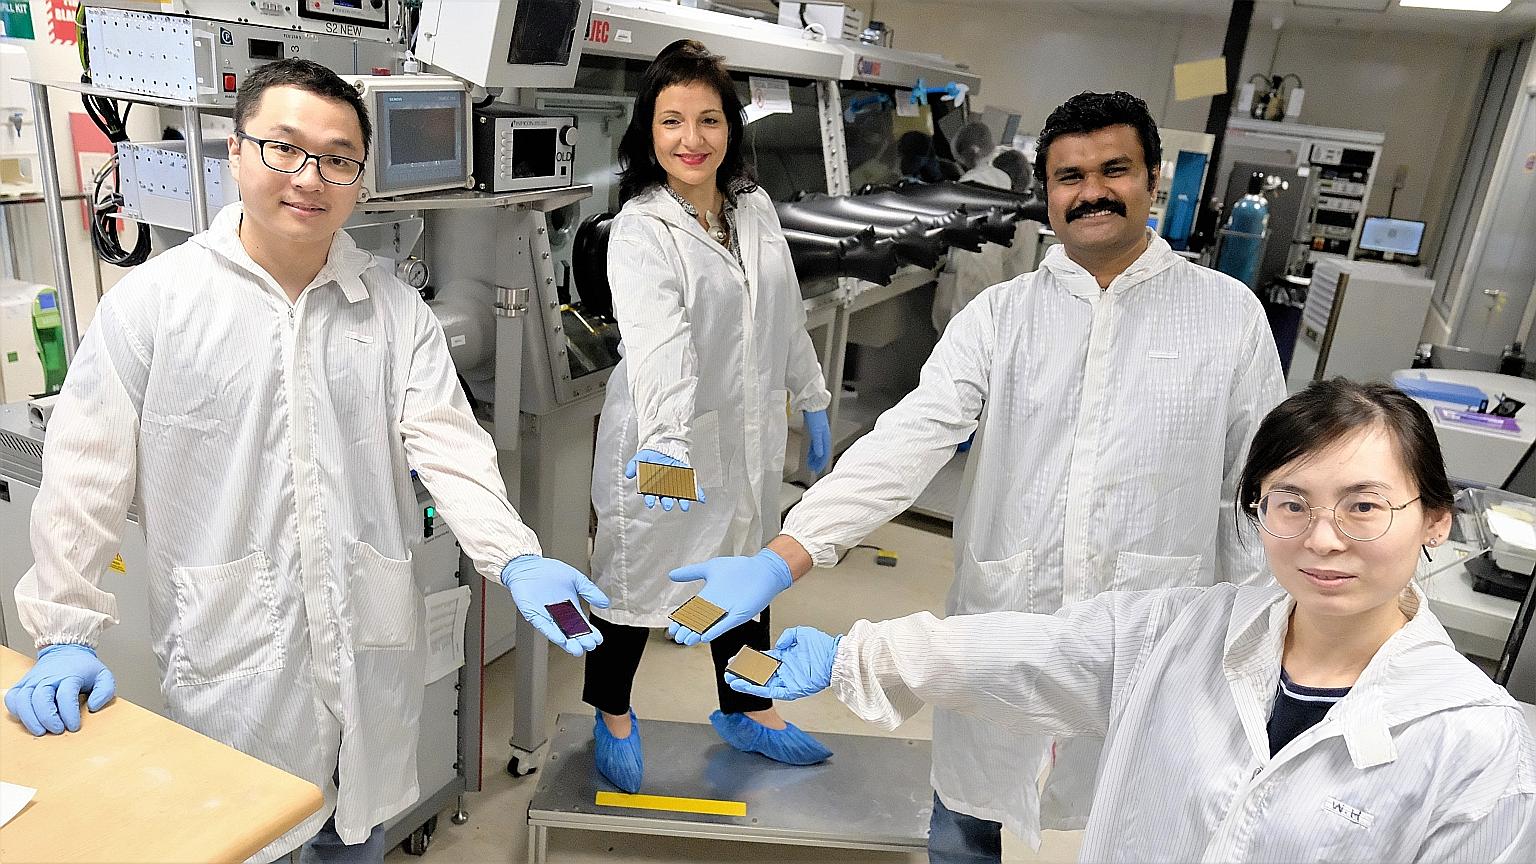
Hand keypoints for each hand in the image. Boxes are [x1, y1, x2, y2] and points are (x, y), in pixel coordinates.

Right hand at [4, 644, 115, 735]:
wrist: (66, 650)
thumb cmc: (83, 667)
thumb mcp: (103, 675)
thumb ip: (105, 691)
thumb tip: (94, 707)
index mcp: (70, 675)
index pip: (66, 695)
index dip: (69, 714)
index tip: (74, 726)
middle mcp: (48, 677)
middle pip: (41, 698)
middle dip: (48, 718)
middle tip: (57, 730)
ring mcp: (33, 680)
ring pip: (23, 699)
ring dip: (29, 718)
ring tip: (40, 730)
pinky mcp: (23, 683)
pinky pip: (12, 697)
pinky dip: (16, 710)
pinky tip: (26, 719)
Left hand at [499, 555, 610, 656]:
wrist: (528, 565)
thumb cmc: (549, 571)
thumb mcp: (576, 579)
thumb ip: (590, 592)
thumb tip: (605, 603)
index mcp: (570, 607)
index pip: (582, 623)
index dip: (590, 632)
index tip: (598, 639)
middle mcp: (559, 614)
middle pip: (572, 631)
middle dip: (581, 640)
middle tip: (589, 646)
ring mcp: (547, 616)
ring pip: (559, 632)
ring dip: (568, 642)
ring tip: (577, 650)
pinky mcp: (534, 615)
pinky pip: (544, 626)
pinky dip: (552, 633)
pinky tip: (561, 639)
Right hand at [625, 449, 704, 511]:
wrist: (663, 447)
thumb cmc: (650, 455)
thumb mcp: (640, 458)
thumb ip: (633, 466)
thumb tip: (628, 474)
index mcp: (653, 484)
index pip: (650, 494)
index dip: (650, 499)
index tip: (650, 503)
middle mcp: (665, 486)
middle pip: (666, 496)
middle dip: (667, 502)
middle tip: (668, 506)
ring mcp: (676, 483)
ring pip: (680, 494)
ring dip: (682, 500)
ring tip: (684, 507)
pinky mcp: (686, 477)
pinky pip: (693, 486)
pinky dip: (697, 493)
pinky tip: (701, 499)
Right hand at [666, 549, 791, 644]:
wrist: (763, 570)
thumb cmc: (738, 568)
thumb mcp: (710, 568)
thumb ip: (690, 573)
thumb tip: (670, 575)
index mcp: (708, 597)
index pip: (691, 612)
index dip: (681, 621)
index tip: (672, 629)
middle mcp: (717, 606)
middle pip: (698, 621)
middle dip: (687, 630)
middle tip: (678, 638)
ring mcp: (728, 611)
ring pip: (709, 626)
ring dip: (698, 634)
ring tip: (688, 641)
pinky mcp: (740, 614)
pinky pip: (726, 624)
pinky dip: (716, 630)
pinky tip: (706, 637)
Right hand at [724, 627, 838, 700]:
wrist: (836, 658)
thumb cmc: (824, 646)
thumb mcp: (801, 633)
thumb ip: (787, 636)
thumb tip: (778, 644)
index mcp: (785, 657)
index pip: (761, 660)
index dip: (748, 661)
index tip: (735, 660)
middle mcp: (784, 670)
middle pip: (758, 674)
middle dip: (742, 673)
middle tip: (729, 673)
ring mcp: (787, 680)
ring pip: (761, 683)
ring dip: (746, 683)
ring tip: (732, 681)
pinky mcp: (791, 689)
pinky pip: (772, 691)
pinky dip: (758, 689)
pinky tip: (747, 686)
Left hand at [803, 410, 830, 472]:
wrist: (813, 405)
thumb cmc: (815, 416)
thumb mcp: (816, 432)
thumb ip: (818, 444)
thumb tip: (820, 455)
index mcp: (826, 437)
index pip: (825, 454)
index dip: (821, 463)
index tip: (816, 470)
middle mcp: (824, 437)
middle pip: (822, 453)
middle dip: (817, 462)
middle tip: (812, 468)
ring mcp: (820, 434)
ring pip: (818, 449)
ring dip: (814, 457)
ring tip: (810, 463)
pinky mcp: (815, 431)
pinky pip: (815, 444)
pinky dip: (812, 450)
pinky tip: (809, 453)